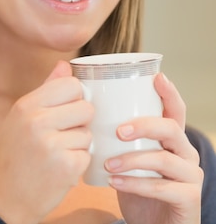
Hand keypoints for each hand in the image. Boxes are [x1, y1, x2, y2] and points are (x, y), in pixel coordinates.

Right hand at [0, 61, 93, 223]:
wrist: (5, 196)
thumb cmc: (14, 154)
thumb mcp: (21, 117)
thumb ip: (46, 90)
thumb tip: (65, 64)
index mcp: (26, 106)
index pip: (70, 85)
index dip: (75, 97)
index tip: (66, 109)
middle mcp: (37, 121)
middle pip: (85, 108)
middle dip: (80, 122)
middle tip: (62, 135)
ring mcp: (52, 145)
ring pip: (88, 133)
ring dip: (78, 145)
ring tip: (57, 153)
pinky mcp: (67, 167)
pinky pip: (88, 154)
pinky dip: (78, 162)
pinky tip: (60, 167)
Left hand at [105, 73, 202, 223]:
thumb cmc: (134, 185)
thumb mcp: (125, 157)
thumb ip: (114, 136)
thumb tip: (84, 108)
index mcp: (171, 139)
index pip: (174, 110)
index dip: (169, 93)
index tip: (157, 77)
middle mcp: (185, 154)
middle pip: (171, 129)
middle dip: (144, 125)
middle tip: (118, 131)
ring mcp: (190, 176)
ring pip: (164, 159)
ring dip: (132, 159)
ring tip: (107, 163)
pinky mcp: (187, 199)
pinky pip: (162, 188)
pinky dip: (135, 184)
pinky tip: (114, 182)